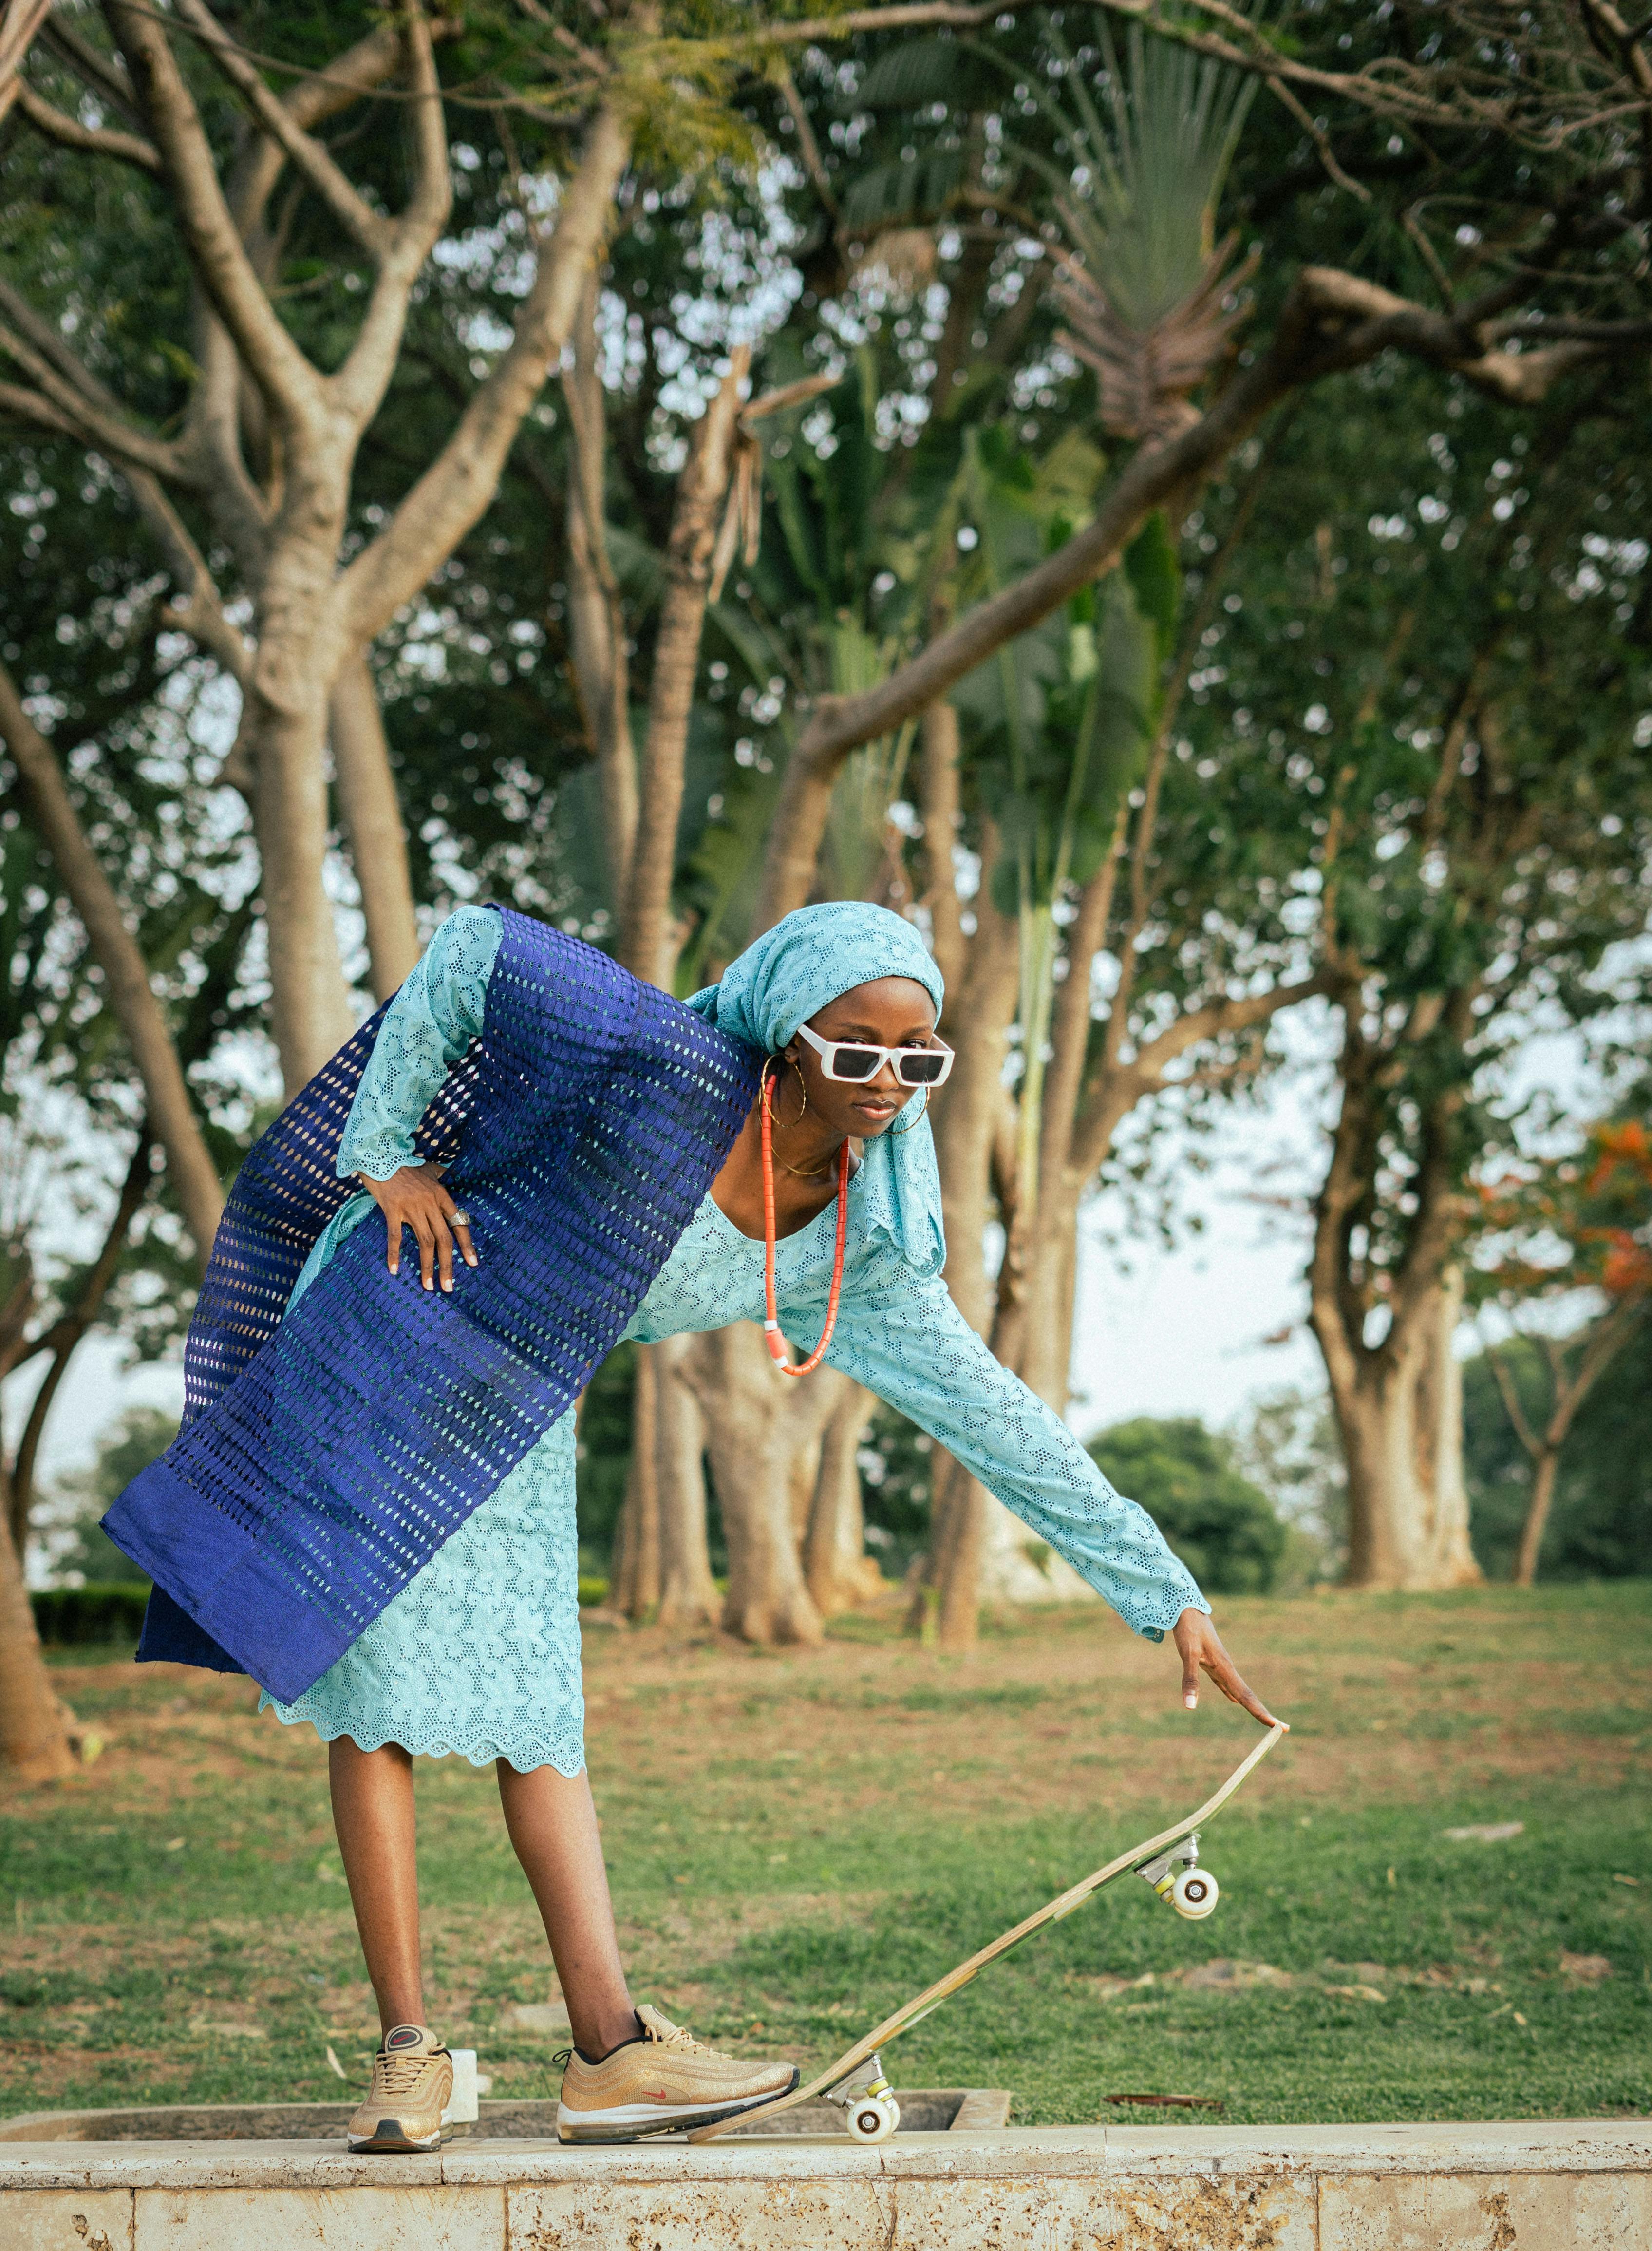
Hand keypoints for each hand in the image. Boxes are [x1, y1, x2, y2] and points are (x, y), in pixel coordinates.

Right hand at [360, 1162, 476, 1293]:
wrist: (380, 1154)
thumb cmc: (406, 1164)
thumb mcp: (431, 1168)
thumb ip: (443, 1175)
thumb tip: (451, 1174)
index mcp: (442, 1195)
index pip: (459, 1223)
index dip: (467, 1245)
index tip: (473, 1264)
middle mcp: (430, 1203)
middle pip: (444, 1239)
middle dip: (447, 1265)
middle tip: (448, 1287)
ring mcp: (412, 1207)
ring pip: (424, 1241)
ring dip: (427, 1266)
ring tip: (429, 1286)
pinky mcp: (393, 1209)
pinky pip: (395, 1236)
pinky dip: (394, 1254)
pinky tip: (394, 1270)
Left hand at [1172, 1609, 1285, 1730]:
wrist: (1186, 1606)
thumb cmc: (1188, 1628)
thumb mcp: (1187, 1653)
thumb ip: (1190, 1679)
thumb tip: (1190, 1707)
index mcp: (1225, 1668)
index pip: (1246, 1697)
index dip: (1261, 1713)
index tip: (1278, 1727)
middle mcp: (1227, 1669)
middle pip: (1248, 1696)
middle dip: (1264, 1713)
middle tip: (1284, 1729)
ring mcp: (1221, 1665)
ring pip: (1240, 1690)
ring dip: (1252, 1705)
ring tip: (1265, 1718)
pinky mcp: (1212, 1662)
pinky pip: (1227, 1684)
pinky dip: (1234, 1695)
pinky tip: (1234, 1699)